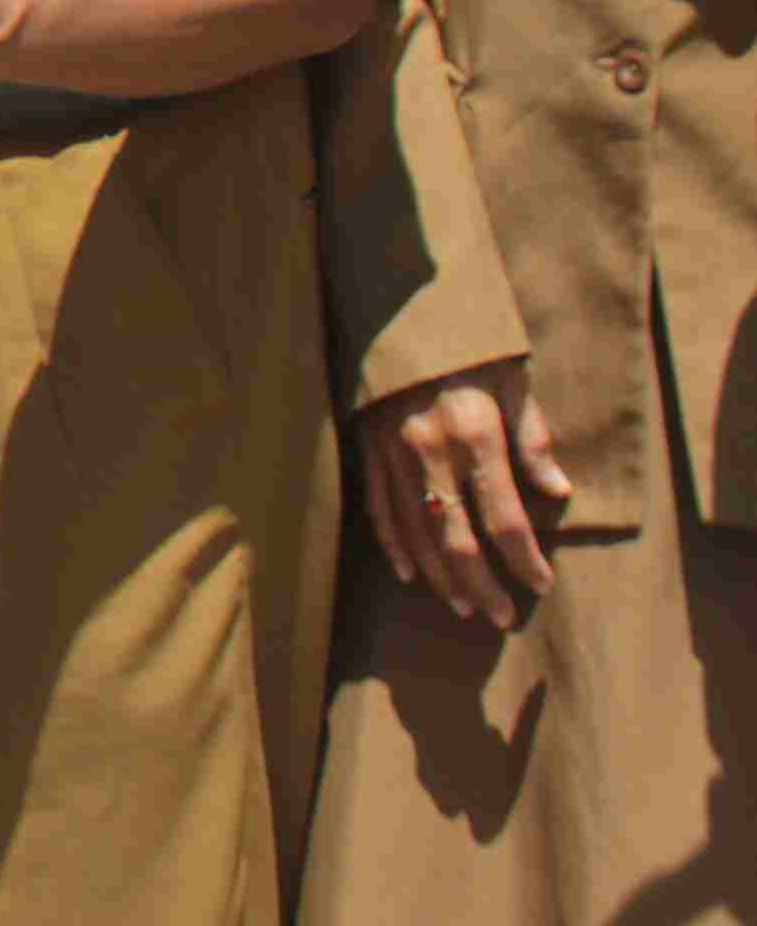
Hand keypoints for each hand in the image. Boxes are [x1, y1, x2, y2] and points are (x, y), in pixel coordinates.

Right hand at [358, 361, 572, 627]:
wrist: (397, 306)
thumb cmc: (468, 344)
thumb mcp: (512, 379)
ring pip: (415, 532)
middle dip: (481, 584)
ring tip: (464, 607)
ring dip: (441, 576)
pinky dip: (395, 545)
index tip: (541, 585)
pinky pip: (380, 508)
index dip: (524, 559)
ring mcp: (392, 453)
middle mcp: (430, 451)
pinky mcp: (367, 448)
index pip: (503, 516)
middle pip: (455, 537)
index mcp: (474, 434)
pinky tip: (411, 574)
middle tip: (502, 618)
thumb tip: (559, 492)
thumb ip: (532, 437)